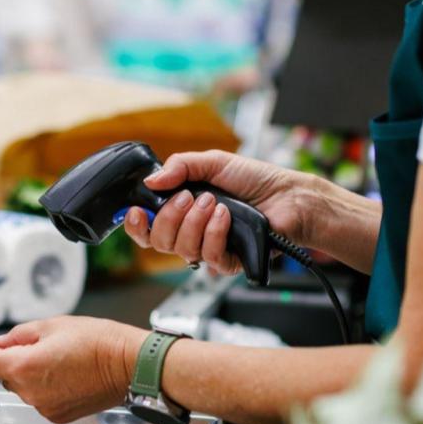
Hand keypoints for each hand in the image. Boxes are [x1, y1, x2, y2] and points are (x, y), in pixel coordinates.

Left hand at [0, 317, 148, 423]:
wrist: (128, 365)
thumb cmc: (96, 340)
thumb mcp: (52, 325)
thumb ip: (18, 335)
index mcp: (23, 367)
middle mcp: (29, 393)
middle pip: (4, 376)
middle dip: (13, 360)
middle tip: (38, 345)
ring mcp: (44, 408)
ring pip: (23, 388)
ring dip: (30, 375)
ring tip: (59, 360)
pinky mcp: (57, 416)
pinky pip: (40, 399)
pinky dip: (45, 388)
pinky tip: (66, 376)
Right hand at [121, 150, 323, 276]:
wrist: (288, 196)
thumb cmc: (254, 179)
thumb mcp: (213, 162)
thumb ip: (179, 167)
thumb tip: (150, 181)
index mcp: (182, 211)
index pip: (147, 228)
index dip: (135, 225)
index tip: (134, 211)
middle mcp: (192, 232)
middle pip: (159, 241)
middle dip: (169, 217)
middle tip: (189, 197)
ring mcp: (209, 248)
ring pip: (182, 250)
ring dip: (195, 222)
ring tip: (214, 202)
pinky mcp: (229, 261)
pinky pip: (209, 257)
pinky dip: (214, 232)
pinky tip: (226, 216)